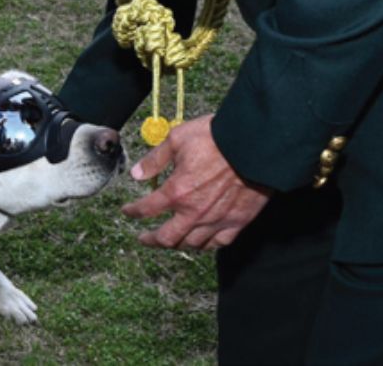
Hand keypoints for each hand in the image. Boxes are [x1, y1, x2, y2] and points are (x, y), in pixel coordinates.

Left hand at [121, 114, 270, 250]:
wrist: (254, 144)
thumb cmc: (217, 138)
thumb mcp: (177, 139)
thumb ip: (156, 159)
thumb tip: (137, 173)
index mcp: (177, 191)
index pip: (147, 209)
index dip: (133, 211)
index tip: (128, 211)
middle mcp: (195, 211)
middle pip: (167, 238)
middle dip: (151, 240)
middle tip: (144, 238)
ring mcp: (217, 220)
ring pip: (192, 244)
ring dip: (178, 244)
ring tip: (171, 239)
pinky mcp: (238, 222)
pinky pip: (219, 243)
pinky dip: (206, 245)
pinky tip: (201, 241)